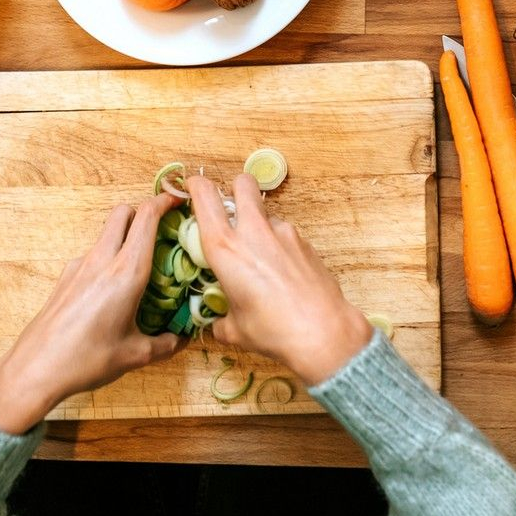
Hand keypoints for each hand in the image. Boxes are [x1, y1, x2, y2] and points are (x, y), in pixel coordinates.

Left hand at [0, 197, 183, 433]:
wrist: (35, 368)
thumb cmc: (87, 360)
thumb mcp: (135, 355)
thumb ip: (166, 344)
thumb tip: (183, 339)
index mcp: (126, 272)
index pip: (146, 217)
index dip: (164, 201)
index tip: (179, 201)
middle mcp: (102, 260)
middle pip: (123, 212)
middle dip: (143, 211)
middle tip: (162, 230)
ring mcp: (80, 266)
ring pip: (106, 234)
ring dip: (125, 238)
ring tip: (141, 267)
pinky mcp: (65, 277)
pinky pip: (92, 257)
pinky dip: (108, 260)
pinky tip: (113, 292)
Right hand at [186, 174, 370, 383]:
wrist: (324, 331)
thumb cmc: (273, 331)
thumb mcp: (235, 330)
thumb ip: (220, 319)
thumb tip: (218, 323)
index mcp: (226, 248)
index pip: (205, 198)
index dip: (195, 186)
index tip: (192, 186)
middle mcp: (254, 231)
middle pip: (243, 183)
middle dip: (234, 188)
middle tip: (231, 211)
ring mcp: (284, 232)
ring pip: (265, 213)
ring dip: (258, 225)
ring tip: (261, 259)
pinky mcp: (305, 241)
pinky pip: (284, 234)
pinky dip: (278, 245)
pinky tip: (283, 273)